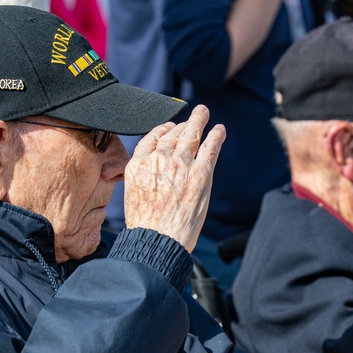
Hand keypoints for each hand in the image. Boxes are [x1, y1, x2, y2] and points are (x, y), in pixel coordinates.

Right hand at [123, 105, 224, 251]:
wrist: (158, 239)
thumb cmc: (145, 226)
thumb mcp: (133, 196)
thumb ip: (144, 178)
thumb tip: (154, 176)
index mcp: (138, 164)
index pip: (151, 139)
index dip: (162, 130)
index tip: (169, 128)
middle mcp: (159, 159)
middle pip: (172, 135)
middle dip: (182, 125)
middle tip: (191, 118)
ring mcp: (181, 164)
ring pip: (191, 135)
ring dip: (199, 121)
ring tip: (204, 112)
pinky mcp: (201, 173)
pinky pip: (210, 148)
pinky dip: (216, 136)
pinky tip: (220, 130)